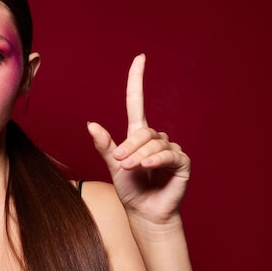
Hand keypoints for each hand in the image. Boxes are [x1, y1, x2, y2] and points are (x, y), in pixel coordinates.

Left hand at [87, 54, 190, 224]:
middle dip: (129, 146)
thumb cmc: (130, 189)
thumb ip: (104, 146)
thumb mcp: (113, 166)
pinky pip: (169, 153)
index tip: (140, 58)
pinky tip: (147, 167)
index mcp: (137, 135)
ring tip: (130, 169)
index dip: (137, 80)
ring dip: (139, 156)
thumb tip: (90, 124)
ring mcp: (170, 149)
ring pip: (154, 142)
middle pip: (143, 130)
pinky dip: (155, 159)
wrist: (144, 212)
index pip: (137, 101)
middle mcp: (155, 138)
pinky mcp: (182, 162)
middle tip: (120, 162)